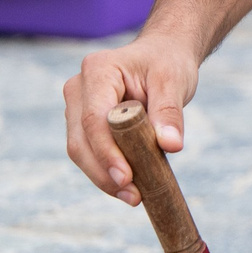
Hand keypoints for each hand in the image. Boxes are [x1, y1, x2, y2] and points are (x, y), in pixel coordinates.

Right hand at [64, 31, 202, 203]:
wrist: (162, 54)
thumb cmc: (168, 63)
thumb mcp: (175, 81)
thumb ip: (170, 112)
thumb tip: (171, 146)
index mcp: (99, 70)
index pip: (94, 119)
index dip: (107, 152)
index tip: (127, 178)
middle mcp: (79, 87)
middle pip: (80, 140)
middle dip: (104, 172)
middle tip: (134, 197)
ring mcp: (76, 105)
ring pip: (79, 150)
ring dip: (102, 177)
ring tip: (134, 197)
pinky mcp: (82, 121)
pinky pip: (88, 151)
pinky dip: (104, 171)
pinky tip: (126, 188)